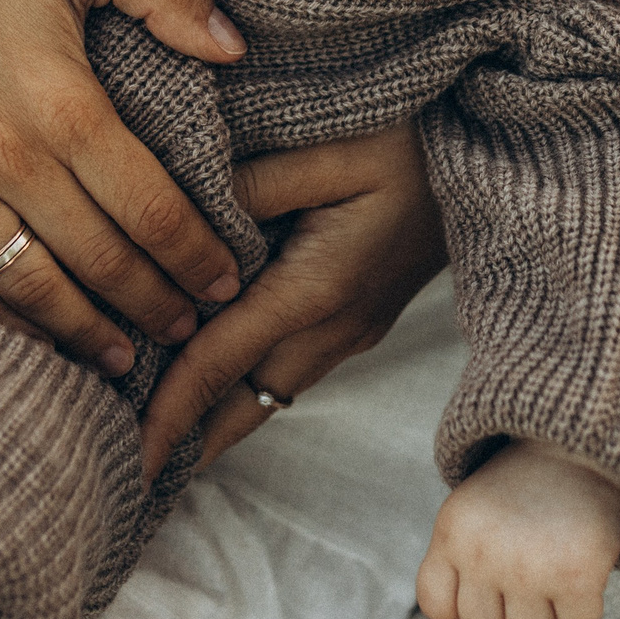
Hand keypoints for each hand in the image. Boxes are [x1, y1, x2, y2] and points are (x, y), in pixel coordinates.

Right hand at [0, 0, 249, 375]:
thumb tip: (235, 45)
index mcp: (62, 101)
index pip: (150, 208)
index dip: (196, 257)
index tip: (224, 282)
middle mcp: (3, 156)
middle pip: (99, 260)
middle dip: (154, 305)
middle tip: (187, 330)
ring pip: (28, 288)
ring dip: (83, 332)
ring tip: (123, 354)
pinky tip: (32, 338)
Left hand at [140, 120, 445, 477]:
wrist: (493, 152)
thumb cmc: (410, 139)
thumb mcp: (328, 148)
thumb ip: (252, 186)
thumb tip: (182, 224)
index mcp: (318, 288)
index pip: (220, 363)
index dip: (167, 414)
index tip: (126, 462)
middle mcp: (336, 324)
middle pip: (243, 403)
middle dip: (185, 442)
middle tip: (126, 479)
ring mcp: (355, 326)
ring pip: (270, 393)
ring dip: (215, 421)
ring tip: (158, 445)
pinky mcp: (363, 315)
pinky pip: (292, 369)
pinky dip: (246, 388)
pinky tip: (215, 384)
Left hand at [417, 441, 619, 618]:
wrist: (579, 443)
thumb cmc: (523, 486)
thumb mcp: (471, 511)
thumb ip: (457, 561)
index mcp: (452, 533)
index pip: (438, 607)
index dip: (463, 607)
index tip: (486, 586)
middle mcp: (483, 554)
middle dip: (509, 606)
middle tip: (529, 564)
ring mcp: (529, 568)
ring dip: (548, 606)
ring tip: (555, 559)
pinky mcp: (577, 576)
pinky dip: (585, 603)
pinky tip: (583, 565)